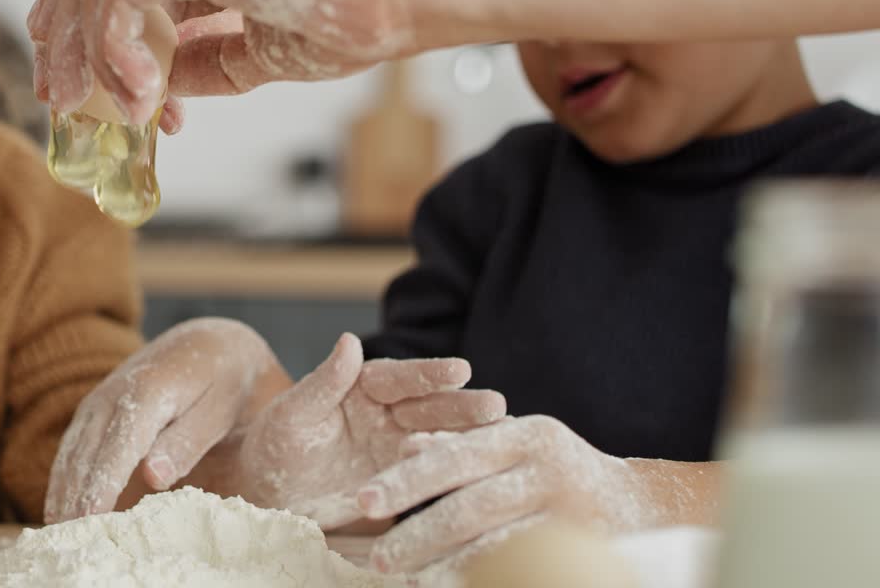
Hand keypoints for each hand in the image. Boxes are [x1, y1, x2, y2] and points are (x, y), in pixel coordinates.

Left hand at [27, 0, 422, 123]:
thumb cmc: (348, 13)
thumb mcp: (250, 49)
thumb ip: (196, 57)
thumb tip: (151, 83)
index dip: (90, 35)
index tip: (90, 90)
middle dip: (68, 46)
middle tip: (65, 102)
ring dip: (92, 61)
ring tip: (114, 112)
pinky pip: (116, 0)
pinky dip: (118, 55)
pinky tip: (144, 95)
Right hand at [45, 317, 281, 523]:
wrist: (204, 344)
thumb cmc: (220, 382)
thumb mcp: (217, 410)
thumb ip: (186, 443)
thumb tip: (154, 477)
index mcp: (148, 391)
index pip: (119, 446)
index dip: (102, 484)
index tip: (89, 519)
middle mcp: (113, 394)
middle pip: (87, 453)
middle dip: (75, 498)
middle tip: (70, 542)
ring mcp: (97, 401)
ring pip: (71, 454)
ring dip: (62, 493)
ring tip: (60, 536)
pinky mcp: (92, 411)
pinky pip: (70, 450)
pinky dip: (62, 481)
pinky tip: (59, 512)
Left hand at [235, 333, 505, 528]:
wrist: (269, 493)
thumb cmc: (275, 444)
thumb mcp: (293, 413)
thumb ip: (323, 382)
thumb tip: (349, 340)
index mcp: (364, 386)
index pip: (400, 377)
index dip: (428, 374)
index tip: (460, 369)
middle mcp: (389, 413)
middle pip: (430, 406)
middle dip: (462, 406)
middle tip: (495, 405)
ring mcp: (399, 447)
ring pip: (439, 439)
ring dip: (467, 439)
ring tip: (500, 438)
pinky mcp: (403, 481)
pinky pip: (431, 476)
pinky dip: (453, 474)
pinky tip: (480, 476)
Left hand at [356, 415, 660, 574]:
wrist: (644, 505)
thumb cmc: (562, 471)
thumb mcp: (519, 444)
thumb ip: (466, 443)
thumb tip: (408, 444)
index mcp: (528, 436)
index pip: (454, 457)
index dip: (405, 480)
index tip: (363, 500)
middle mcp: (548, 471)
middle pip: (467, 507)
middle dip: (415, 534)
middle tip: (376, 558)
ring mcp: (568, 516)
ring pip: (491, 548)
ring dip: (442, 566)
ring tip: (406, 578)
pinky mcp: (579, 553)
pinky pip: (515, 569)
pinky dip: (477, 579)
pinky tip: (445, 586)